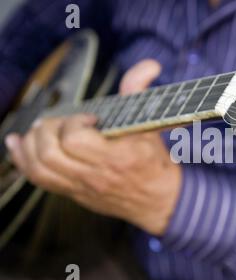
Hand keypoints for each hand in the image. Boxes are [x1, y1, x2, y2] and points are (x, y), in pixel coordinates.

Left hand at [5, 59, 180, 235]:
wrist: (160, 200)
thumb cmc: (155, 164)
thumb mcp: (152, 127)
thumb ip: (141, 94)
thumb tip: (149, 65)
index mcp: (118, 158)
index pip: (75, 140)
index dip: (74, 122)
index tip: (89, 118)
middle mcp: (97, 176)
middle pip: (49, 153)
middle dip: (47, 129)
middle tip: (62, 122)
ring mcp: (83, 188)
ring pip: (39, 168)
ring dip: (31, 143)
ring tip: (40, 130)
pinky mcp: (75, 194)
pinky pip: (38, 180)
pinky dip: (22, 160)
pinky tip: (18, 144)